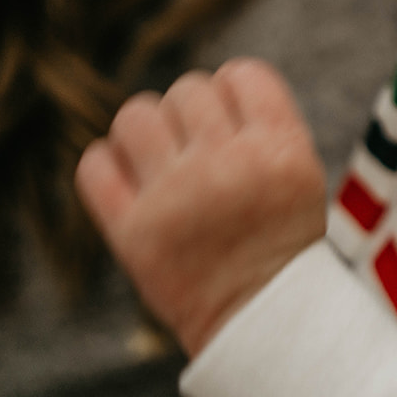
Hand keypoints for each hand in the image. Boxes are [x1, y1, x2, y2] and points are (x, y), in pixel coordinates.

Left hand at [76, 59, 326, 357]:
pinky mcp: (132, 232)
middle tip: (197, 148)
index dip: (233, 91)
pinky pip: (94, 165)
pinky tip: (130, 184)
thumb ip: (262, 126)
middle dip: (190, 114)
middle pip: (187, 90)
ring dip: (145, 132)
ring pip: (135, 115)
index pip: (241, 74)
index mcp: (281, 151)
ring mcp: (177, 198)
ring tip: (160, 161)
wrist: (265, 322)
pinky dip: (106, 167)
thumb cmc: (281, 239)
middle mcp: (229, 167)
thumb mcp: (301, 173)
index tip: (233, 120)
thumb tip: (202, 87)